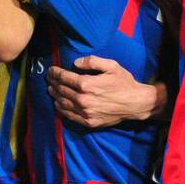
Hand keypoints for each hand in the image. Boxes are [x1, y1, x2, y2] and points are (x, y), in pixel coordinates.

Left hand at [46, 56, 161, 127]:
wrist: (135, 104)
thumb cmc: (124, 83)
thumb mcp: (112, 66)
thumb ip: (92, 61)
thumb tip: (75, 62)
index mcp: (87, 84)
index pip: (64, 77)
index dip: (55, 73)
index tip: (51, 70)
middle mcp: (83, 99)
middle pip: (61, 90)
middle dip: (53, 83)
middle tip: (49, 79)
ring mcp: (85, 112)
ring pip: (63, 103)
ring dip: (54, 95)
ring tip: (51, 89)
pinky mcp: (88, 122)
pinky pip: (69, 115)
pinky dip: (61, 109)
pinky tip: (58, 104)